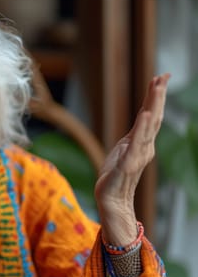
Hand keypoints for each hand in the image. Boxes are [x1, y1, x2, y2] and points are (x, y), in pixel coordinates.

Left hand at [95, 74, 169, 244]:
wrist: (112, 200)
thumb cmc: (115, 176)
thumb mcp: (123, 151)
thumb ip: (134, 137)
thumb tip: (141, 123)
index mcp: (141, 142)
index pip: (151, 115)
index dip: (156, 96)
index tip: (161, 76)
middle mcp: (143, 147)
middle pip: (153, 117)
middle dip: (158, 96)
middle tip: (164, 76)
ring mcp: (137, 155)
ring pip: (147, 127)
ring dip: (153, 106)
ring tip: (157, 88)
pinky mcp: (127, 165)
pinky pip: (136, 145)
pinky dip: (142, 130)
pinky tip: (146, 116)